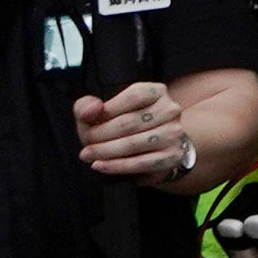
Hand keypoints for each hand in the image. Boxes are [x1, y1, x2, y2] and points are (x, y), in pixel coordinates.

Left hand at [74, 82, 199, 184]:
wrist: (153, 147)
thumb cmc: (123, 124)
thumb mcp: (102, 111)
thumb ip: (88, 105)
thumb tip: (92, 109)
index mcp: (156, 91)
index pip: (132, 97)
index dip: (106, 112)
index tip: (87, 124)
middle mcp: (170, 110)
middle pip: (129, 123)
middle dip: (100, 136)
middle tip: (84, 145)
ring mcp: (173, 133)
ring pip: (133, 144)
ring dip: (105, 151)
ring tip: (87, 155)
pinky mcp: (172, 156)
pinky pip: (140, 163)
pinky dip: (115, 166)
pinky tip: (99, 165)